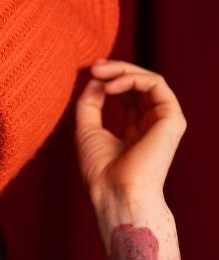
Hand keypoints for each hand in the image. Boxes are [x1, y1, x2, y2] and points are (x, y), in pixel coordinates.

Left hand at [74, 59, 186, 202]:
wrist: (114, 193)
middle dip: (115, 69)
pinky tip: (110, 88)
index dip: (110, 78)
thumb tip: (96, 77)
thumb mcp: (87, 130)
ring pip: (149, 79)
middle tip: (94, 67)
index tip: (90, 71)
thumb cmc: (100, 171)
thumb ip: (90, 102)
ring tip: (99, 73)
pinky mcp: (172, 118)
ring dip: (122, 70)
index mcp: (136, 131)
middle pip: (139, 84)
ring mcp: (164, 121)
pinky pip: (156, 83)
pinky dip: (132, 79)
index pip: (128, 94)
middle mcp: (153, 125)